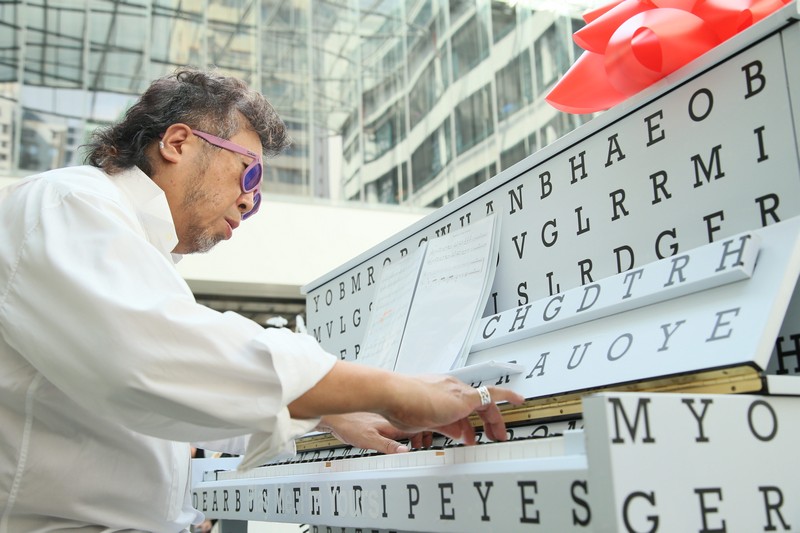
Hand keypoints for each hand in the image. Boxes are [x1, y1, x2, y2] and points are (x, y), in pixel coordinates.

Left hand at [318, 412, 434, 453]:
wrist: (332, 416)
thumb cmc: (348, 426)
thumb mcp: (369, 441)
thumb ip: (387, 446)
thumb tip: (405, 452)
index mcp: (390, 423)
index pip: (415, 427)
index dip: (424, 435)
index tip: (425, 444)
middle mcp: (389, 417)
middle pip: (412, 423)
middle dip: (420, 432)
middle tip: (421, 444)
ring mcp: (383, 415)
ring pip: (403, 421)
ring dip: (409, 430)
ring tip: (410, 440)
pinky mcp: (376, 415)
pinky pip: (394, 419)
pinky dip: (399, 426)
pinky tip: (393, 434)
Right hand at [383, 374, 524, 444]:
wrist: (393, 393)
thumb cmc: (399, 406)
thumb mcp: (422, 422)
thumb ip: (441, 427)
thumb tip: (455, 435)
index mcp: (438, 393)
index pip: (458, 408)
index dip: (465, 423)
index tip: (469, 433)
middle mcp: (450, 388)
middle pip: (474, 405)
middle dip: (484, 422)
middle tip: (490, 436)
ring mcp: (457, 391)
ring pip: (484, 403)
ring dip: (493, 420)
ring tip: (499, 436)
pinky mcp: (465, 397)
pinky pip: (492, 395)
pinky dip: (507, 396)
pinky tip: (518, 400)